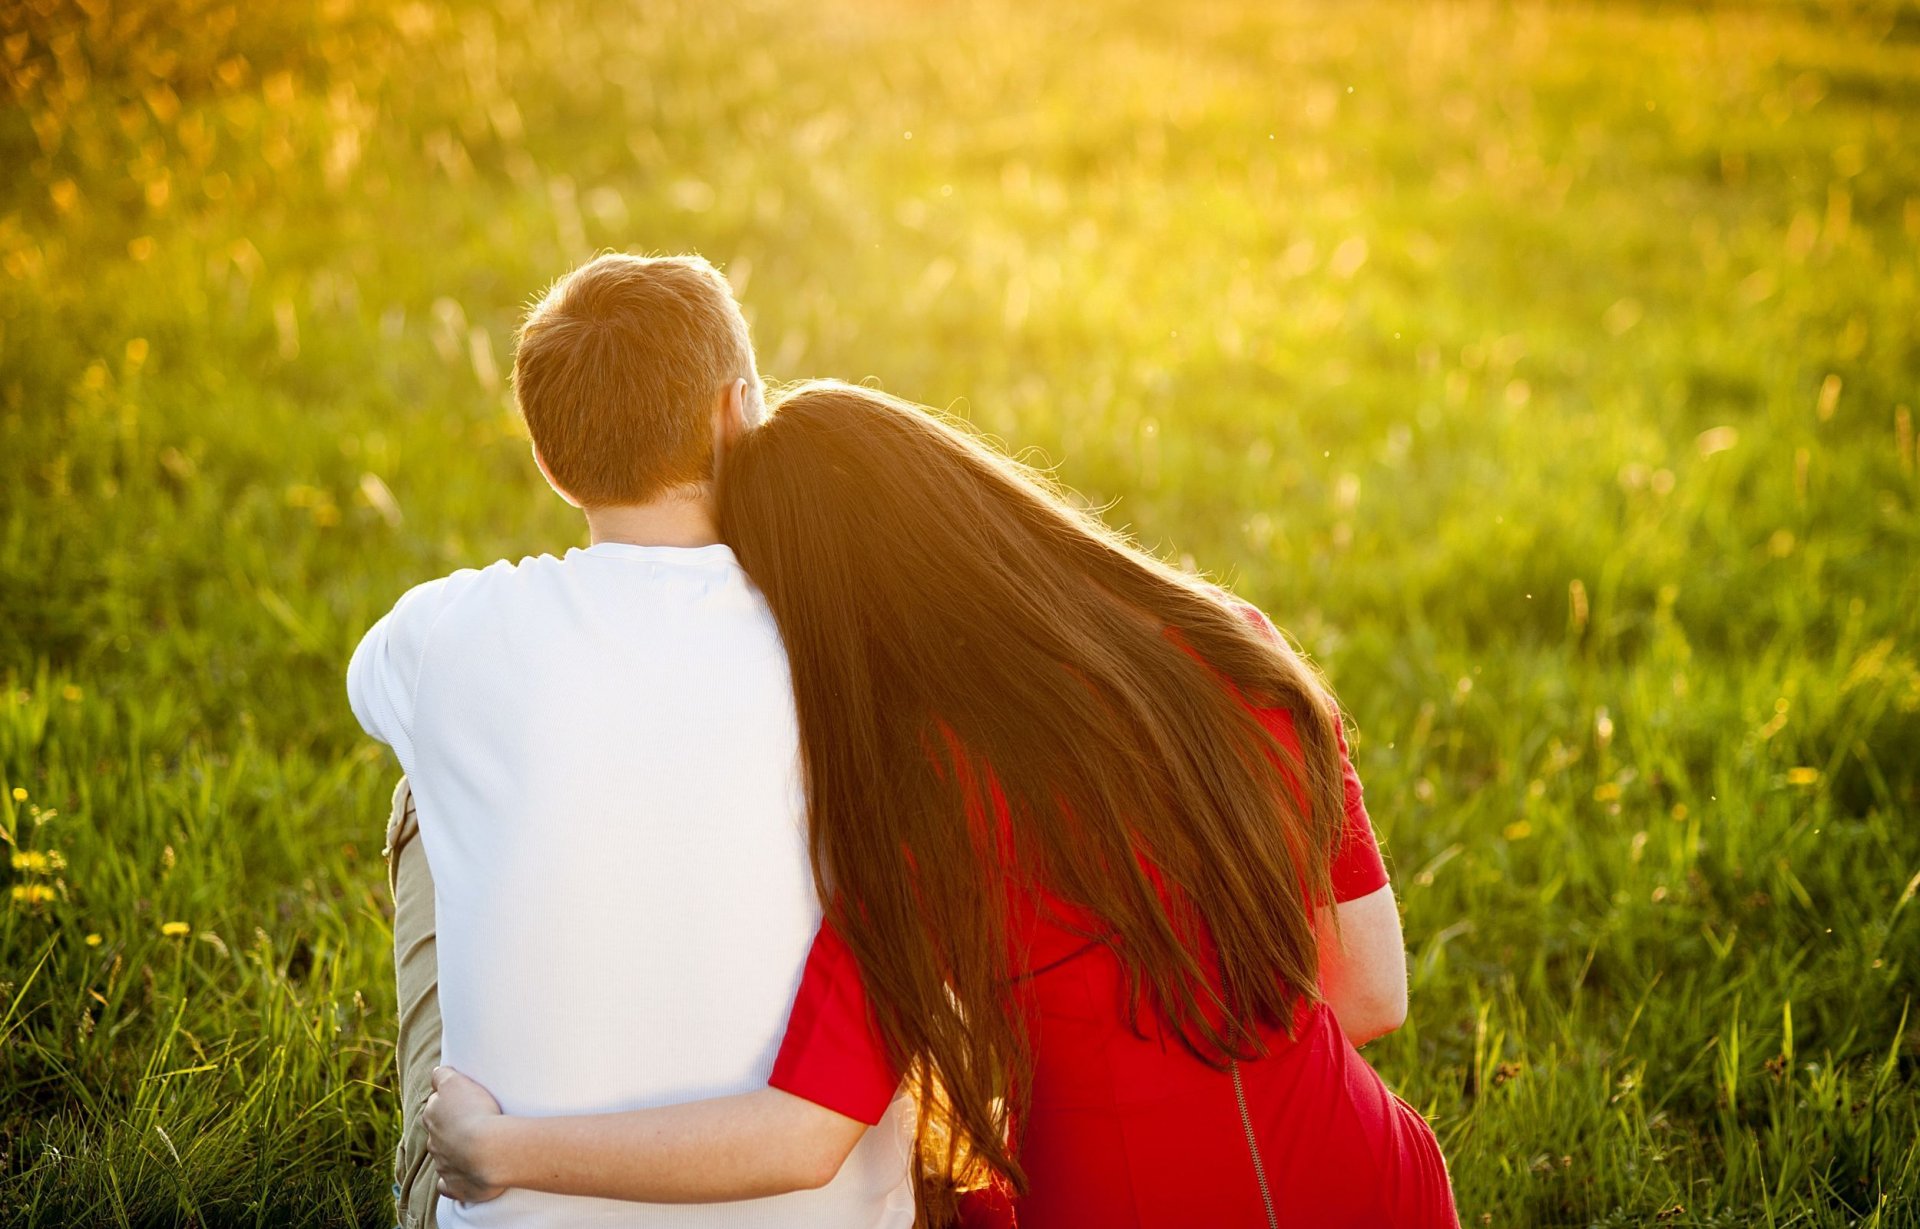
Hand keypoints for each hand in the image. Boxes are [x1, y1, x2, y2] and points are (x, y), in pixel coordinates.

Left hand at [425, 1065, 509, 1203]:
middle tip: (472, 1122)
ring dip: (454, 1152)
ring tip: (476, 1147)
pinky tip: (464, 1176)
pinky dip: (453, 1181)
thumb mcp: (455, 1082)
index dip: (448, 1101)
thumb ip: (442, 1076)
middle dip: (448, 1127)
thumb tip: (436, 1074)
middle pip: (437, 1130)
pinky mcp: (454, 1185)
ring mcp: (443, 1164)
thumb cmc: (476, 1113)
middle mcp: (433, 1140)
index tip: (463, 1100)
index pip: (434, 1103)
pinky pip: (448, 1184)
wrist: (488, 1151)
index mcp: (432, 1115)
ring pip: (443, 1156)